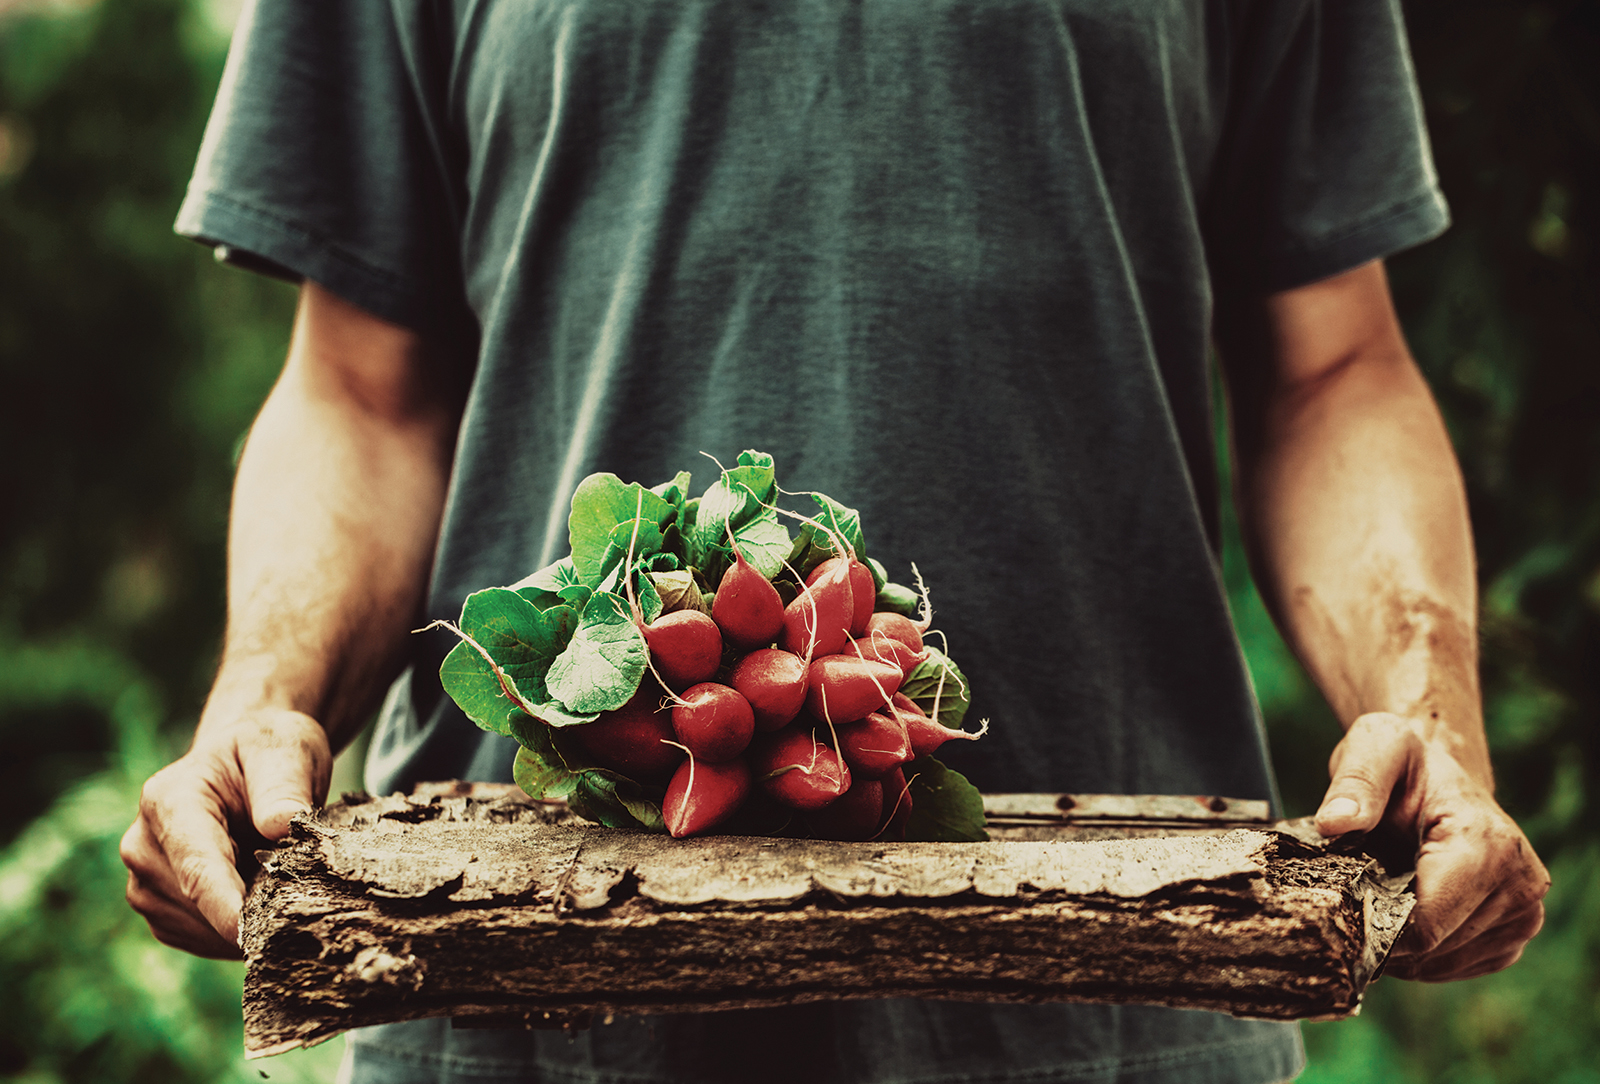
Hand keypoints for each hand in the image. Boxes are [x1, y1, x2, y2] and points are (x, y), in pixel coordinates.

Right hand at [120, 710, 331, 957]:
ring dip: (248, 922)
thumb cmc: (268, 754)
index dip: (224, 906)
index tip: (249, 936)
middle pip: (199, 905)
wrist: (247, 762)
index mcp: (170, 801)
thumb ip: (283, 786)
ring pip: (202, 931)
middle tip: (305, 890)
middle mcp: (143, 845)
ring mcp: (145, 883)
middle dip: (254, 910)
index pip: (197, 865)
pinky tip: (261, 896)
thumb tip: (279, 825)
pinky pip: (204, 941)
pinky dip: (239, 931)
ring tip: (280, 879)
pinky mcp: (161, 911)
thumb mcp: (287, 752)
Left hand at [1314, 712, 1549, 981]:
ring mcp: (1522, 915)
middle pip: (1432, 950)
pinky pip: (1453, 967)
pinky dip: (1419, 953)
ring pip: (1440, 964)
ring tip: (1379, 894)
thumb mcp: (1375, 750)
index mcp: (1488, 845)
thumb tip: (1334, 822)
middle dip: (1383, 931)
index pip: (1427, 926)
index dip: (1374, 927)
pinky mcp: (1512, 936)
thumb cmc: (1404, 762)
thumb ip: (1355, 783)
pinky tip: (1401, 911)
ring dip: (1400, 944)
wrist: (1437, 772)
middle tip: (1353, 892)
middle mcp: (1520, 885)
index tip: (1339, 906)